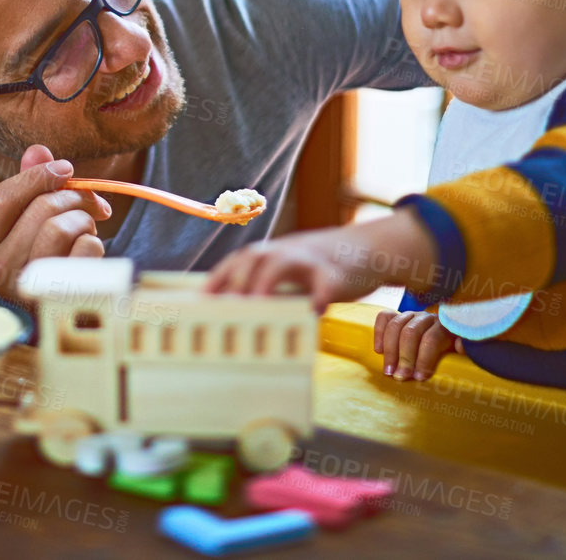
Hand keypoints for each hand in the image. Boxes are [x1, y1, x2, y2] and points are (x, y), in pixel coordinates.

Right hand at [0, 144, 109, 303]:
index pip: (0, 198)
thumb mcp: (33, 221)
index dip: (36, 176)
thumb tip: (37, 150)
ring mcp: (27, 287)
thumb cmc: (50, 257)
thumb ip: (31, 183)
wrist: (72, 308)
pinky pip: (85, 248)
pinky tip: (90, 252)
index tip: (65, 168)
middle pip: (40, 208)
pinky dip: (95, 242)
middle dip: (73, 197)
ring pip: (61, 227)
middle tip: (90, 203)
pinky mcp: (60, 297)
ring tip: (86, 228)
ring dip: (84, 219)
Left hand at [205, 211, 439, 310]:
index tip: (200, 301)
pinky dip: (317, 297)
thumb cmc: (318, 266)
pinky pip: (325, 284)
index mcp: (271, 253)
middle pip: (254, 256)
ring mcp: (311, 260)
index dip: (217, 279)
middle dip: (236, 279)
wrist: (366, 248)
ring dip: (265, 281)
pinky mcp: (336, 275)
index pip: (237, 261)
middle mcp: (286, 252)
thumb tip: (236, 316)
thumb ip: (265, 287)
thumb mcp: (288, 270)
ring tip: (255, 304)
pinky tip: (311, 313)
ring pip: (283, 262)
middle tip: (224, 306)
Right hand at [375, 310, 461, 381]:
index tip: (419, 378)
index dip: (424, 358)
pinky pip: (384, 317)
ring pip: (396, 326)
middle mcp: (427, 318)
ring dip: (390, 350)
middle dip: (404, 357)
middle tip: (400, 376)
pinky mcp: (398, 315)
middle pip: (410, 333)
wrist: (446, 338)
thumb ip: (466, 348)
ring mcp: (411, 314)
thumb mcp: (463, 351)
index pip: (431, 339)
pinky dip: (379, 332)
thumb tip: (462, 346)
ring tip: (388, 371)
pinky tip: (378, 350)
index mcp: (444, 327)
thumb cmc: (453, 351)